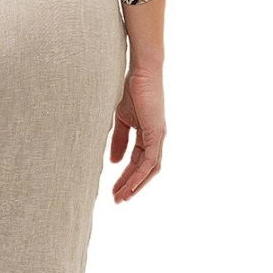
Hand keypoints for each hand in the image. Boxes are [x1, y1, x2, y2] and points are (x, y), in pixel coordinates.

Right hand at [111, 68, 165, 202]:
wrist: (140, 72)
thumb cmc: (131, 90)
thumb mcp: (121, 120)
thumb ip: (119, 141)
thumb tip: (115, 162)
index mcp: (147, 135)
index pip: (137, 162)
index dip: (126, 177)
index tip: (114, 190)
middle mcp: (156, 138)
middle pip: (146, 170)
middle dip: (131, 186)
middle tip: (117, 200)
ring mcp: (158, 137)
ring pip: (150, 169)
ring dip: (136, 185)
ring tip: (122, 197)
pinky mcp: (156, 133)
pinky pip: (150, 160)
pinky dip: (140, 174)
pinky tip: (130, 185)